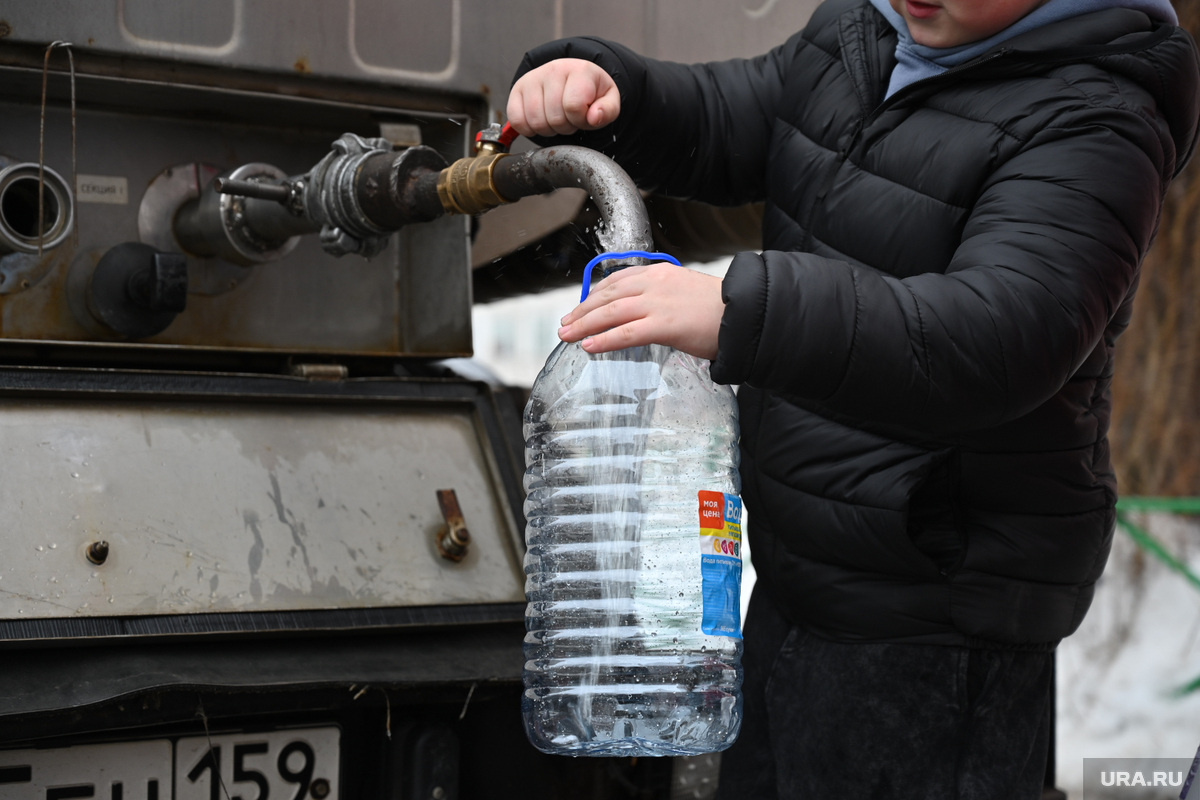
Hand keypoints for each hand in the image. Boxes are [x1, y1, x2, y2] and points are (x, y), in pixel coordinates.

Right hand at [507, 59, 620, 136]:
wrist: (571, 77)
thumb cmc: (590, 92)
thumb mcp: (608, 100)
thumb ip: (607, 110)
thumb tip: (594, 117)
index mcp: (580, 70)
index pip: (573, 106)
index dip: (579, 120)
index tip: (583, 115)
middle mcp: (554, 69)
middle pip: (555, 118)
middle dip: (565, 126)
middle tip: (570, 118)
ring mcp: (532, 78)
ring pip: (536, 121)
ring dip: (548, 129)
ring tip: (557, 118)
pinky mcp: (517, 89)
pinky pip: (517, 120)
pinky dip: (529, 129)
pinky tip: (541, 120)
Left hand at [557, 263, 724, 359]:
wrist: (747, 314)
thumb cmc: (723, 310)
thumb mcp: (688, 293)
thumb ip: (664, 299)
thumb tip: (646, 315)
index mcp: (661, 273)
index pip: (618, 280)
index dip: (594, 294)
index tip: (581, 306)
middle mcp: (656, 283)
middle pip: (607, 295)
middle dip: (582, 311)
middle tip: (566, 323)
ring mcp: (658, 303)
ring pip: (610, 312)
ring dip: (584, 324)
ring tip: (567, 335)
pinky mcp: (664, 324)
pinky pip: (626, 333)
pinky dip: (604, 339)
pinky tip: (588, 345)